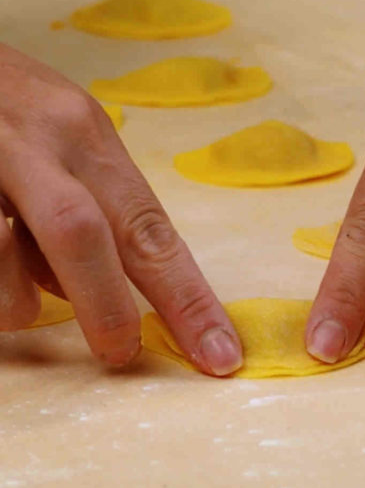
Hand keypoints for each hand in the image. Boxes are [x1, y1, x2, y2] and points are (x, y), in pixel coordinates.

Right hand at [0, 44, 241, 374]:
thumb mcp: (49, 134)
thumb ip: (79, 207)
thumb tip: (86, 295)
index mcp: (86, 132)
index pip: (150, 227)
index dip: (188, 298)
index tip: (220, 354)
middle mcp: (38, 137)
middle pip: (86, 234)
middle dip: (107, 307)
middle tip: (118, 353)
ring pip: (4, 250)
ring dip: (14, 298)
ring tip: (16, 307)